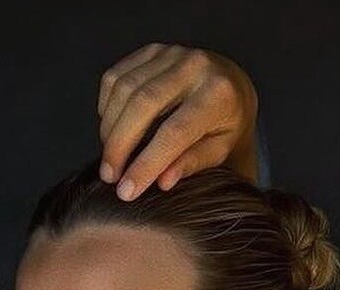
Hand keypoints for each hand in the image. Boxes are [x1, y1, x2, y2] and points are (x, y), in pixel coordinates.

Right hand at [96, 44, 257, 199]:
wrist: (232, 87)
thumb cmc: (226, 127)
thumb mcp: (219, 151)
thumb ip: (192, 163)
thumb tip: (162, 182)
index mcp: (218, 94)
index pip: (174, 132)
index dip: (146, 163)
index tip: (126, 191)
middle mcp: (195, 65)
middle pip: (142, 105)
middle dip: (119, 145)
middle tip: (108, 177)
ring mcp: (172, 52)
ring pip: (124, 89)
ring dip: (109, 128)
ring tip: (110, 158)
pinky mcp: (152, 50)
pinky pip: (116, 77)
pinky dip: (107, 107)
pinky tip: (111, 130)